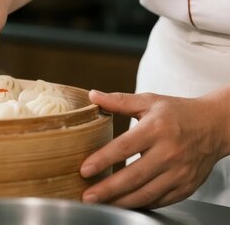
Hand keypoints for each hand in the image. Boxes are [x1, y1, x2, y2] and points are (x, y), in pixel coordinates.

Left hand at [80, 89, 228, 208]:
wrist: (215, 126)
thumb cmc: (178, 113)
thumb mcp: (149, 101)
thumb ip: (119, 101)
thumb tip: (93, 96)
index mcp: (157, 129)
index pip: (125, 147)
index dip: (103, 159)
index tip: (84, 169)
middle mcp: (169, 152)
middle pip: (134, 175)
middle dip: (108, 189)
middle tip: (87, 196)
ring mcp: (179, 172)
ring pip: (146, 193)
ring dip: (121, 201)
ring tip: (101, 204)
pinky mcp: (186, 186)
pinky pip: (160, 200)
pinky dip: (140, 204)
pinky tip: (123, 204)